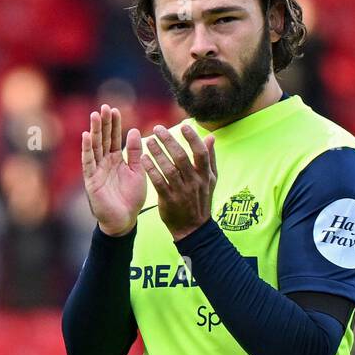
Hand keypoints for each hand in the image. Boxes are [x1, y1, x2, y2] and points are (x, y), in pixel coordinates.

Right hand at [82, 104, 146, 236]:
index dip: (115, 124)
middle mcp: (105, 162)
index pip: (115, 138)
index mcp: (117, 160)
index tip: (116, 109)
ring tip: (95, 115)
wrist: (124, 220)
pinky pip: (88, 162)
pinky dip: (87, 149)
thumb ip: (136, 153)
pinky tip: (86, 136)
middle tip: (105, 106)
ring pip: (95, 147)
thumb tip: (134, 130)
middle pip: (104, 139)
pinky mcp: (91, 180)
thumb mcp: (138, 172)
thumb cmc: (131, 198)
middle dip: (104, 123)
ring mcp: (97, 170)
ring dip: (95, 131)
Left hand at [141, 123, 216, 240]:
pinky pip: (158, 182)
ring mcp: (182, 192)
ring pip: (169, 169)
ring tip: (149, 141)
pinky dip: (151, 170)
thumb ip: (210, 158)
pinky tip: (143, 159)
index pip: (200, 153)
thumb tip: (211, 137)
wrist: (193, 228)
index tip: (183, 126)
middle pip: (181, 158)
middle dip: (169, 141)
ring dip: (158, 153)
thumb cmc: (201, 200)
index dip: (192, 139)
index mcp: (205, 175)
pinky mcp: (169, 201)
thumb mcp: (210, 180)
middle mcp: (194, 182)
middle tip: (157, 129)